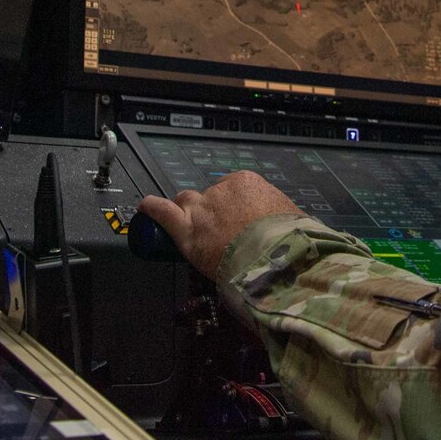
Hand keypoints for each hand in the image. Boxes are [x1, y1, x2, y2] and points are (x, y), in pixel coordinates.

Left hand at [137, 171, 302, 277]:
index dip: (232, 208)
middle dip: (211, 211)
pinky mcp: (187, 230)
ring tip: (193, 230)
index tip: (237, 222)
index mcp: (247, 183)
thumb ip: (284, 220)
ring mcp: (202, 210)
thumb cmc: (292, 240)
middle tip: (220, 232)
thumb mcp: (295, 220)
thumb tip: (294, 229)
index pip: (231, 190)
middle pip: (208, 197)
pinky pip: (162, 212)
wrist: (278, 256)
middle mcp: (221, 192)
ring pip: (186, 204)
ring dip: (188, 215)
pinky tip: (145, 208)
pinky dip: (152, 209)